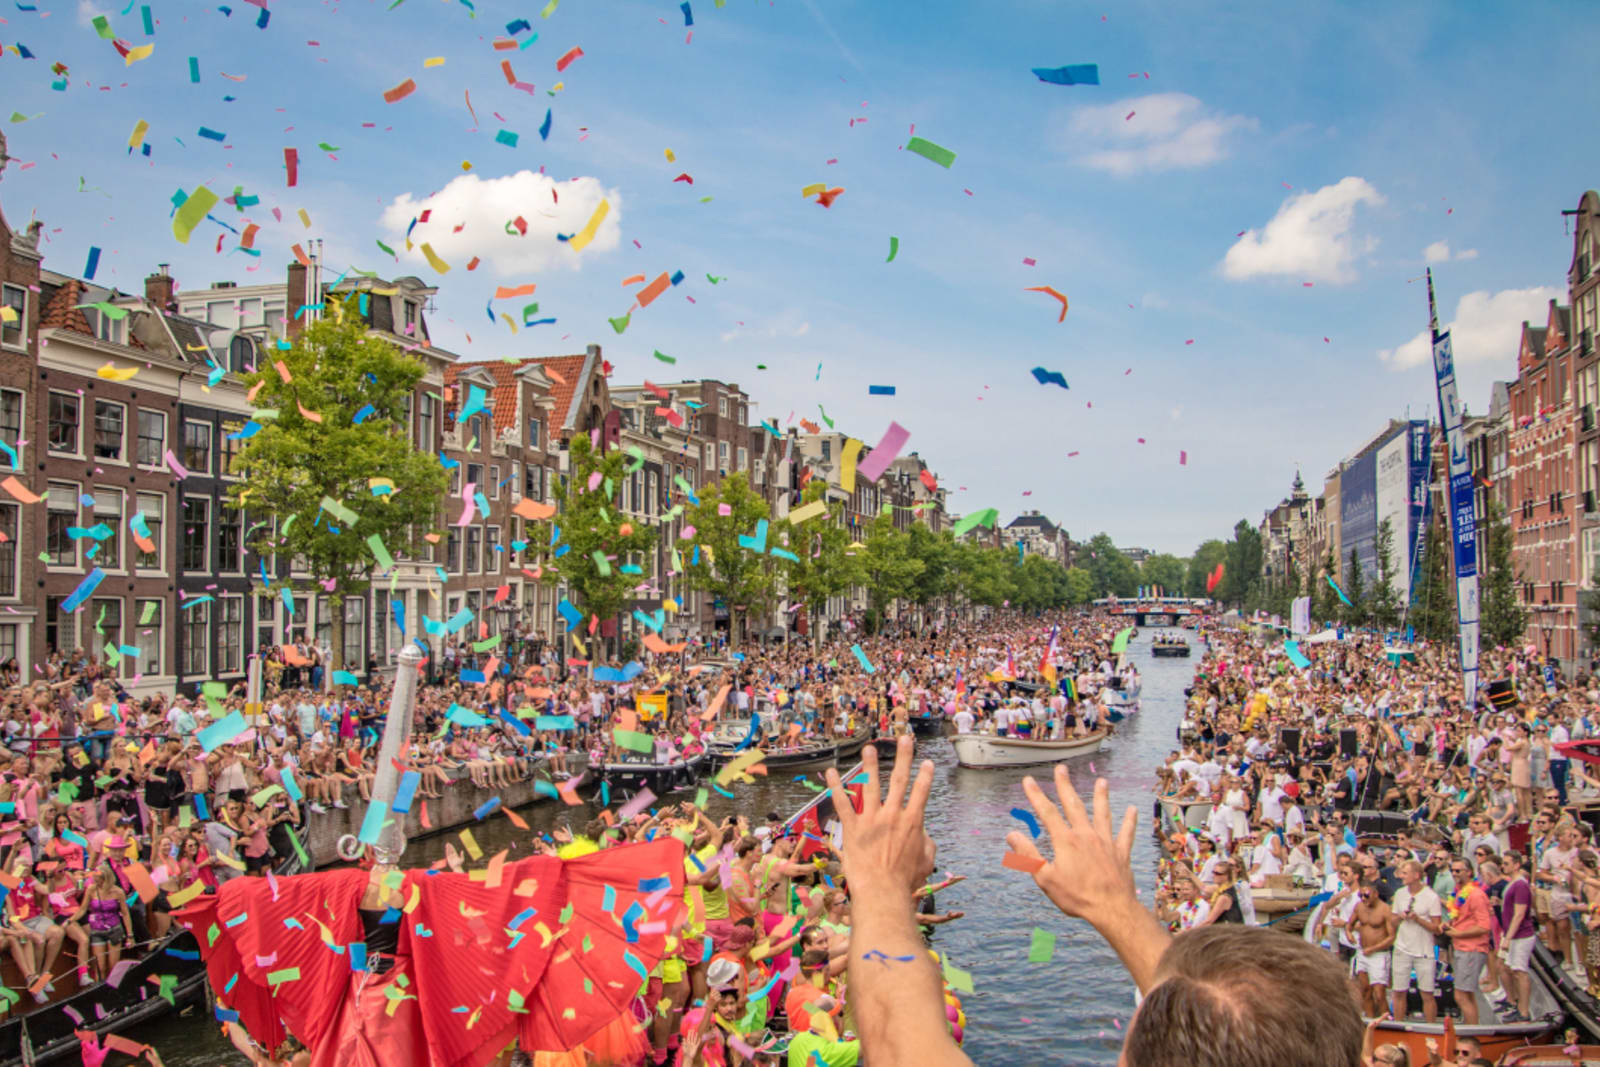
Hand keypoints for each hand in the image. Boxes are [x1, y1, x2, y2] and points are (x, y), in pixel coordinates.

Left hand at [823, 735, 935, 897]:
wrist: (882, 892)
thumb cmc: (905, 881)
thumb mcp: (926, 861)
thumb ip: (927, 843)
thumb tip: (924, 834)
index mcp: (912, 822)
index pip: (921, 792)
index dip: (925, 776)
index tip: (926, 762)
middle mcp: (892, 815)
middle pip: (900, 780)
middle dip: (903, 758)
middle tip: (904, 740)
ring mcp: (871, 820)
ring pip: (870, 785)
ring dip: (870, 765)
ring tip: (869, 747)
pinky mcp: (852, 828)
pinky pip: (843, 803)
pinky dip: (835, 787)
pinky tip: (830, 772)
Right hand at [1004, 764, 1138, 927]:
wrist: (1112, 909)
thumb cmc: (1077, 897)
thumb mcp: (1045, 878)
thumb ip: (1028, 855)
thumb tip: (1011, 835)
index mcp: (1066, 841)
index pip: (1047, 813)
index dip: (1036, 795)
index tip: (1028, 780)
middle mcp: (1086, 836)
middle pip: (1074, 805)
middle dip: (1065, 786)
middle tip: (1061, 768)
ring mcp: (1106, 842)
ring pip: (1103, 814)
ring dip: (1101, 796)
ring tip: (1102, 781)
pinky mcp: (1120, 853)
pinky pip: (1126, 833)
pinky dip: (1129, 821)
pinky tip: (1132, 809)